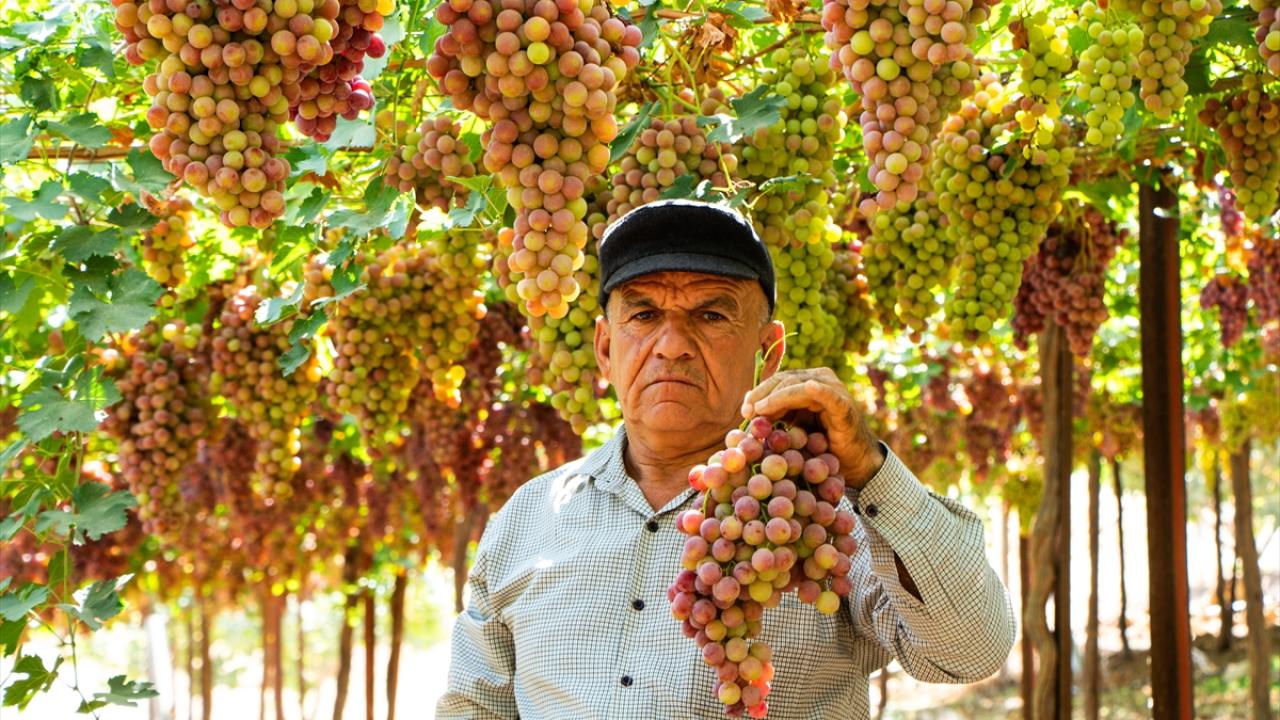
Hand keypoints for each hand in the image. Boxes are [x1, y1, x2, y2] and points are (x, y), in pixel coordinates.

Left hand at [740, 367, 884, 488]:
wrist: (853, 463)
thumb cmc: (822, 446)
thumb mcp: (795, 426)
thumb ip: (777, 414)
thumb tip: (749, 407)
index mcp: (809, 380)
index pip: (778, 380)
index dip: (759, 392)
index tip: (744, 411)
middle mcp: (822, 379)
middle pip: (785, 379)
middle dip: (763, 395)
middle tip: (747, 412)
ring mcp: (834, 390)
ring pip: (798, 386)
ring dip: (777, 398)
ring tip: (761, 410)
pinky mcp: (844, 406)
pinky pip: (829, 396)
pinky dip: (819, 391)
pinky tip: (809, 387)